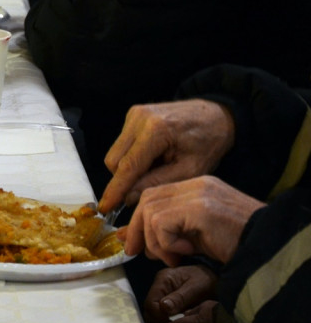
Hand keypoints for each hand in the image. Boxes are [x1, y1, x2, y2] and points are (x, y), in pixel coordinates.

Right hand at [101, 99, 234, 212]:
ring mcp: (134, 114)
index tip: (105, 208)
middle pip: (114, 160)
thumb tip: (127, 198)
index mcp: (156, 130)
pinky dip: (132, 157)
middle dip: (123, 180)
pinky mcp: (133, 115)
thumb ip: (157, 183)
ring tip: (154, 171)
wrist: (216, 115)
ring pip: (115, 153)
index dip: (115, 190)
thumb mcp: (190, 170)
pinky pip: (122, 144)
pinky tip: (153, 159)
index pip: (127, 166)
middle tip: (142, 191)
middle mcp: (139, 118)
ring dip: (127, 169)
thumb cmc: (208, 143)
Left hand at [119, 176, 264, 264]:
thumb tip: (130, 240)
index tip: (135, 244)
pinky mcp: (200, 208)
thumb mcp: (195, 237)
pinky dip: (166, 243)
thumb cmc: (237, 245)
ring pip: (150, 212)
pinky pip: (162, 223)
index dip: (139, 220)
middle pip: (147, 199)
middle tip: (141, 253)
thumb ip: (166, 234)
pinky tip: (186, 252)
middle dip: (138, 230)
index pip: (154, 195)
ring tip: (174, 256)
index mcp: (197, 187)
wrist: (270, 248)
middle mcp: (196, 185)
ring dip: (155, 241)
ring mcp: (199, 193)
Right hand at [144, 264, 216, 322]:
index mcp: (163, 279)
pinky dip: (168, 322)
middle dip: (160, 321)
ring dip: (163, 322)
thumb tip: (163, 307)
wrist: (215, 277)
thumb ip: (180, 297)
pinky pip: (162, 315)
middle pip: (149, 309)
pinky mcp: (167, 302)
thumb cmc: (207, 280)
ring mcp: (162, 295)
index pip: (150, 303)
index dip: (158, 317)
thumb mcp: (197, 287)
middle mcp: (159, 287)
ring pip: (153, 314)